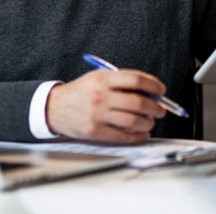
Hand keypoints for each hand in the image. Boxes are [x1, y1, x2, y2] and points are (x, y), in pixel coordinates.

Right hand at [46, 69, 166, 142]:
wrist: (54, 107)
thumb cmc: (80, 92)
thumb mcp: (97, 78)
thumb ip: (122, 82)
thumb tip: (151, 92)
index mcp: (102, 78)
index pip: (136, 80)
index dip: (154, 86)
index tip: (161, 91)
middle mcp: (100, 95)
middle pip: (138, 102)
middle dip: (156, 108)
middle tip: (160, 110)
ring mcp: (97, 114)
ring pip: (134, 121)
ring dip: (148, 123)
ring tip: (149, 122)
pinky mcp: (95, 131)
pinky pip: (123, 136)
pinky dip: (138, 136)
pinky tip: (141, 133)